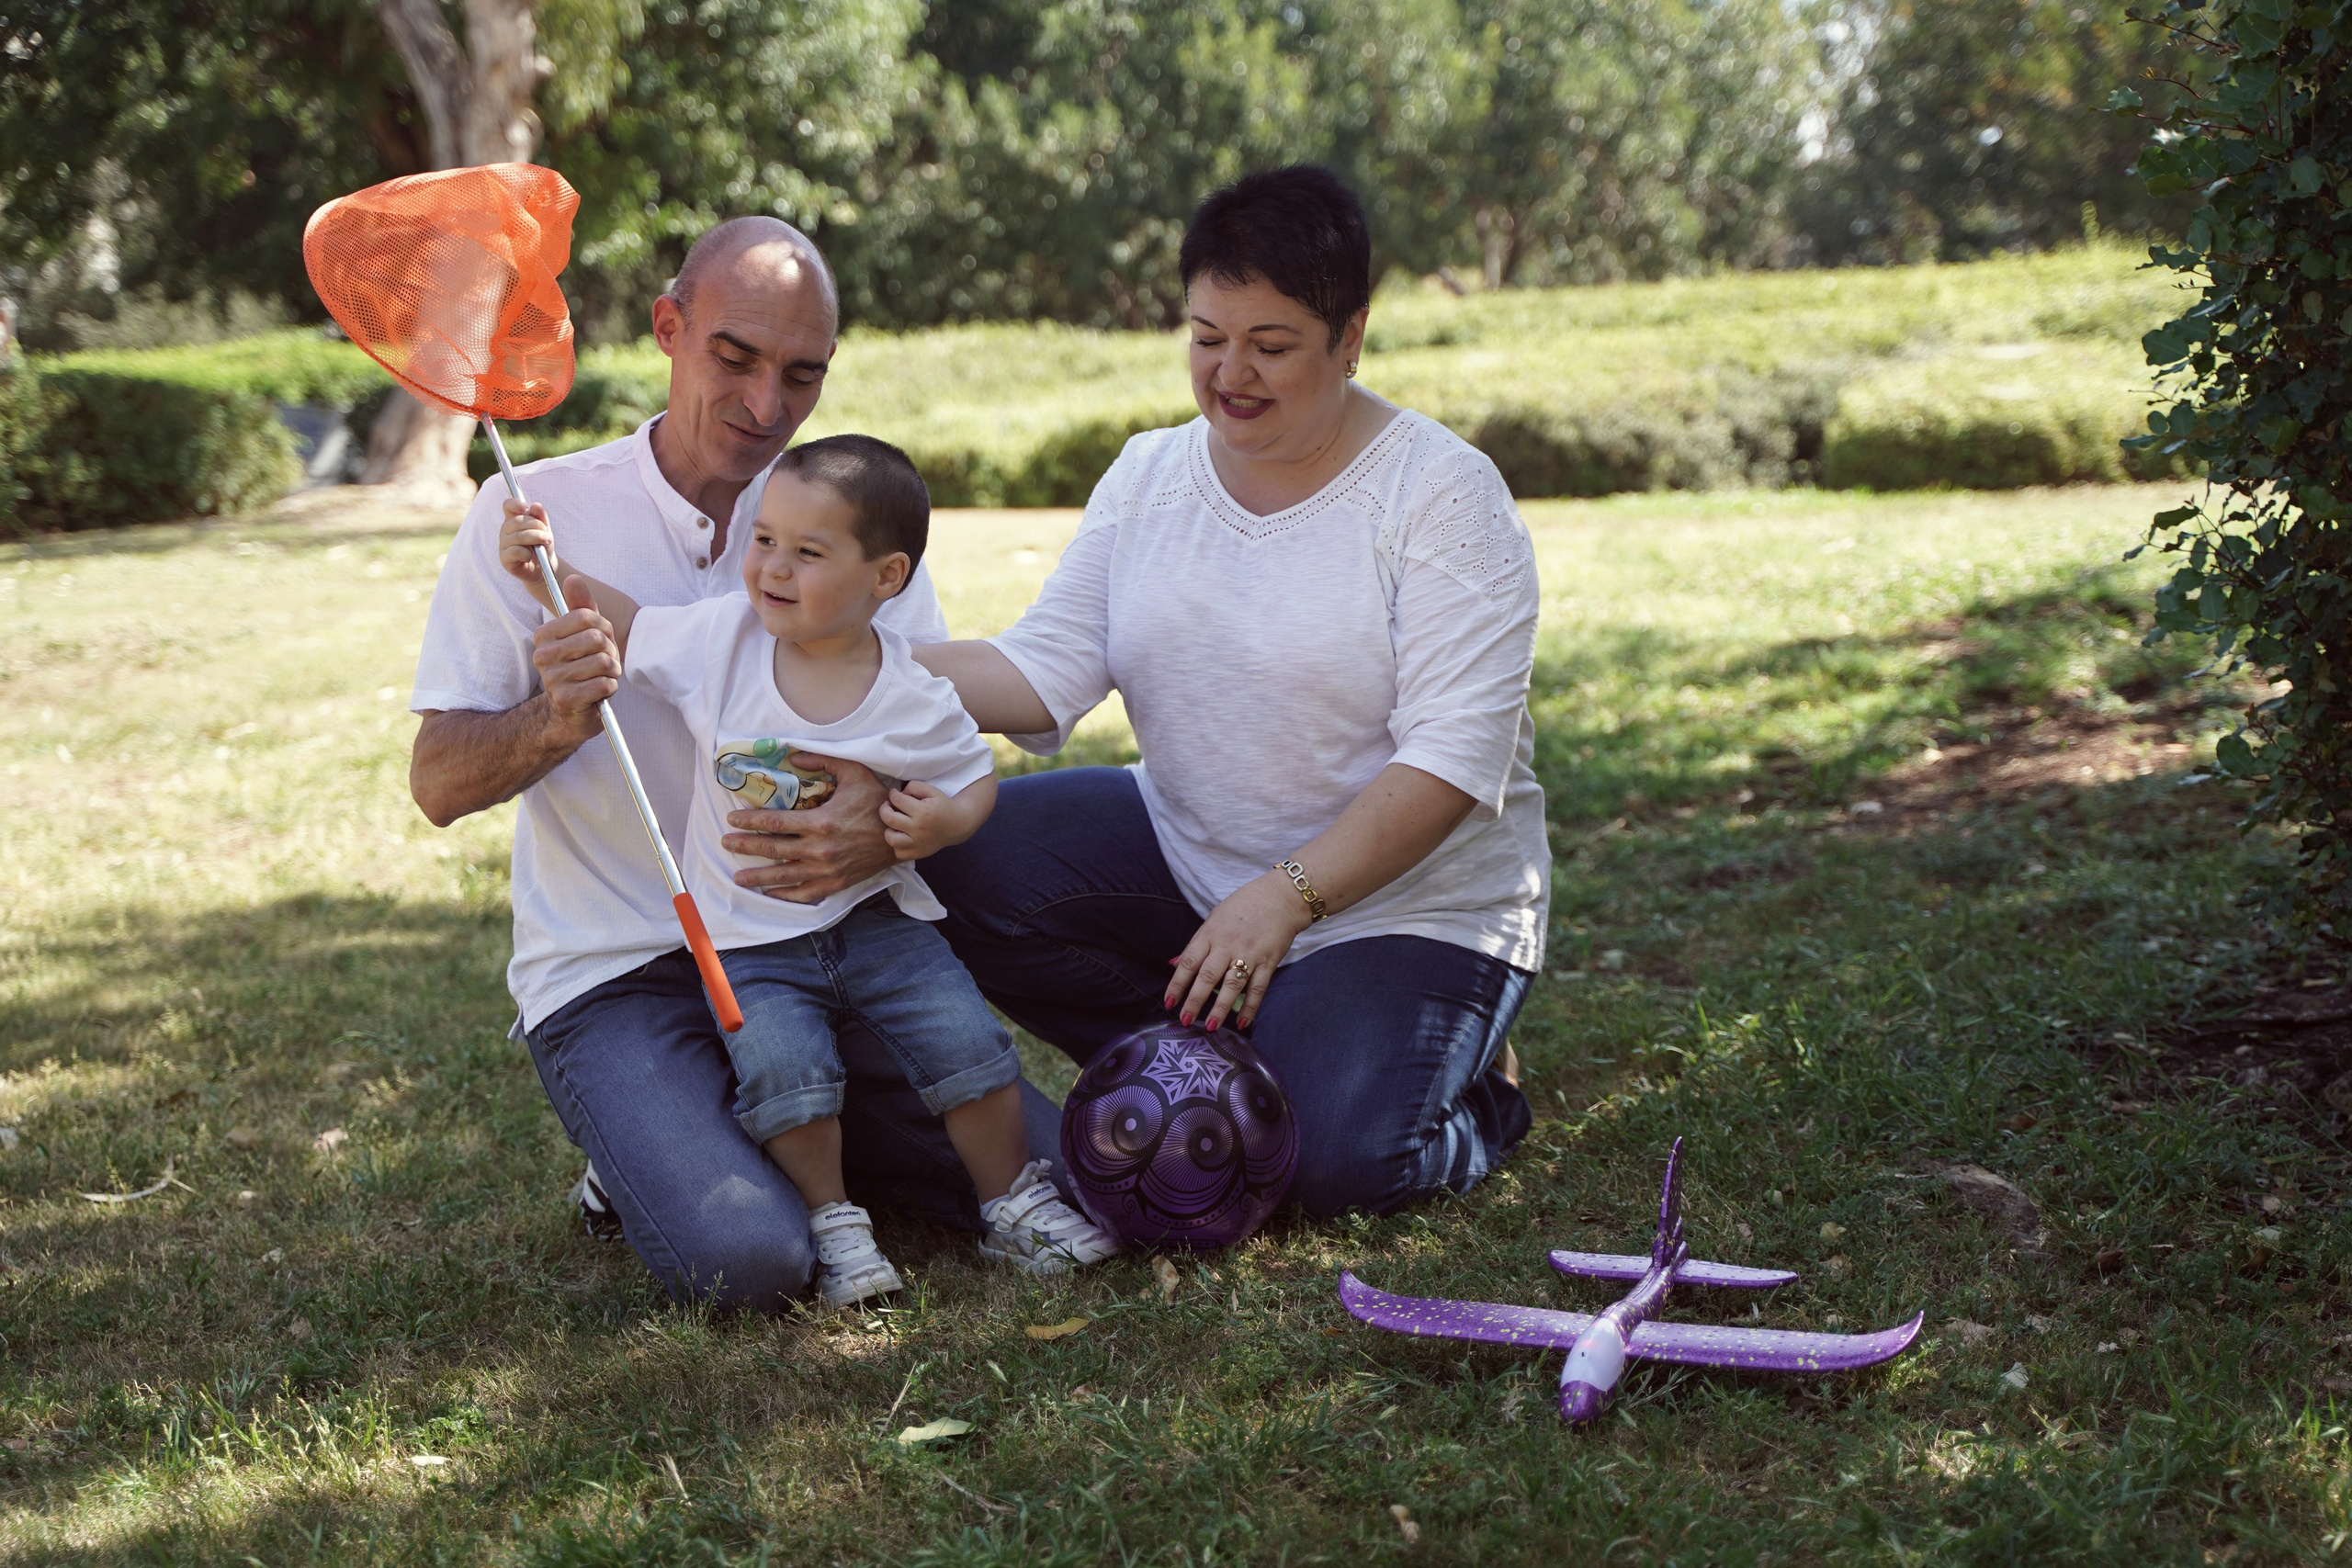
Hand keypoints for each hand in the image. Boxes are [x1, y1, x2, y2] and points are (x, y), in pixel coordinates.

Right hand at [499, 499, 560, 587]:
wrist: (543, 567)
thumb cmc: (542, 545)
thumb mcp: (545, 529)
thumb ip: (541, 517)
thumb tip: (535, 506)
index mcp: (513, 519)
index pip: (508, 506)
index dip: (515, 504)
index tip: (526, 508)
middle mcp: (505, 530)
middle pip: (517, 521)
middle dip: (536, 526)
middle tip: (547, 535)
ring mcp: (503, 544)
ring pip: (518, 537)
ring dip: (536, 538)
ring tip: (546, 543)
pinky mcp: (504, 558)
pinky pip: (515, 551)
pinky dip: (527, 553)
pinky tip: (530, 556)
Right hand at [529, 590, 616, 742]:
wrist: (571, 713)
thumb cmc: (582, 668)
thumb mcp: (584, 635)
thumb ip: (581, 607)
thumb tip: (574, 578)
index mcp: (544, 635)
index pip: (587, 617)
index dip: (604, 628)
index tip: (600, 640)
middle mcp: (543, 656)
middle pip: (597, 639)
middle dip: (610, 652)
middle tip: (604, 663)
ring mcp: (552, 679)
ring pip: (603, 662)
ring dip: (612, 672)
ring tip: (601, 677)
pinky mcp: (566, 700)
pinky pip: (604, 685)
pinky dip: (610, 689)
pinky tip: (598, 693)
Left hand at [724, 753, 896, 902]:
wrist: (903, 833)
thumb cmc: (877, 801)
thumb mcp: (854, 772)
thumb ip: (823, 761)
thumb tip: (794, 755)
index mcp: (821, 821)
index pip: (774, 822)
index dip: (749, 821)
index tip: (732, 819)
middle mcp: (820, 849)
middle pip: (773, 850)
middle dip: (745, 847)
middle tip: (726, 844)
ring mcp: (827, 870)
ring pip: (784, 876)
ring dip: (758, 877)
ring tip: (739, 878)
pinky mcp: (836, 883)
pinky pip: (805, 893)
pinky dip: (786, 896)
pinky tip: (770, 894)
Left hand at [880, 779, 955, 860]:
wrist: (958, 825)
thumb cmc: (943, 806)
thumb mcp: (932, 790)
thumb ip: (914, 786)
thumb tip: (898, 794)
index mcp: (923, 812)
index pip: (897, 800)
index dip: (893, 794)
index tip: (894, 793)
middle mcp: (919, 829)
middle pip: (889, 819)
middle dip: (884, 809)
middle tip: (889, 806)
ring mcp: (918, 844)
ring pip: (891, 839)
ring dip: (889, 829)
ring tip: (894, 824)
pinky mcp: (919, 853)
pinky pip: (899, 853)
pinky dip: (897, 845)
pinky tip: (902, 836)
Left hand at [1165, 872, 1313, 1031]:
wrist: (1280, 897)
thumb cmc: (1243, 907)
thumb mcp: (1214, 919)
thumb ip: (1196, 944)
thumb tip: (1174, 964)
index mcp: (1210, 933)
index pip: (1189, 962)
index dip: (1177, 984)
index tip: (1169, 1002)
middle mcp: (1227, 945)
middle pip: (1207, 977)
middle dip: (1194, 1001)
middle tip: (1185, 1020)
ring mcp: (1249, 954)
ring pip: (1232, 985)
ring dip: (1220, 1008)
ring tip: (1210, 1027)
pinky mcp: (1268, 962)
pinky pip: (1257, 988)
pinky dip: (1249, 1007)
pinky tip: (1241, 1023)